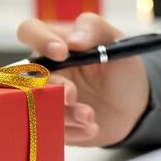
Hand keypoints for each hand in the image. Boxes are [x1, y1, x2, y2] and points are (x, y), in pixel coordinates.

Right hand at [17, 13, 149, 146]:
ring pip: (37, 106)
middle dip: (51, 86)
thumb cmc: (121, 69)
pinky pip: (49, 129)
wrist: (133, 107)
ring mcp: (44, 97)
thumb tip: (73, 40)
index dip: (39, 40)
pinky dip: (71, 131)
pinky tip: (92, 128)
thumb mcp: (115, 42)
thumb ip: (95, 29)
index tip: (62, 53)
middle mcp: (43, 69)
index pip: (30, 31)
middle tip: (72, 95)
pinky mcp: (51, 122)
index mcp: (54, 42)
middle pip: (27, 75)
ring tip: (90, 116)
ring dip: (64, 113)